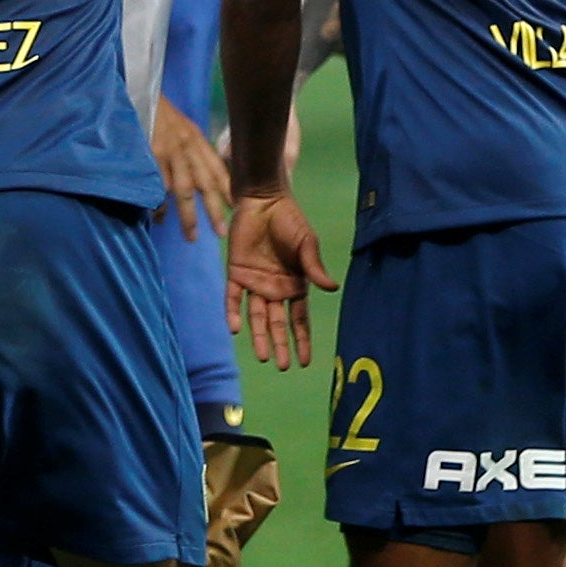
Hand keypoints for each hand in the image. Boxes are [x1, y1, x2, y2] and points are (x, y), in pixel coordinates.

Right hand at [148, 103, 229, 239]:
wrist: (136, 92)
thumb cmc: (158, 114)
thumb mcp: (182, 128)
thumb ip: (192, 149)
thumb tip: (199, 176)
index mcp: (196, 139)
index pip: (218, 168)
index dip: (228, 189)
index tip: (236, 209)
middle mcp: (187, 146)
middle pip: (205, 183)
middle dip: (214, 210)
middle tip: (221, 233)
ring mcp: (169, 151)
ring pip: (183, 189)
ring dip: (188, 215)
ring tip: (191, 236)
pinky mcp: (150, 154)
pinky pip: (158, 185)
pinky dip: (159, 203)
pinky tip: (159, 217)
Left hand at [228, 191, 334, 366]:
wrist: (264, 201)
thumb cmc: (290, 221)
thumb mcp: (307, 244)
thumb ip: (315, 268)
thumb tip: (332, 289)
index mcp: (295, 285)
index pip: (298, 319)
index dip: (302, 339)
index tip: (304, 361)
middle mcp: (275, 289)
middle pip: (277, 323)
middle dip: (281, 344)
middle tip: (284, 366)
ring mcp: (255, 283)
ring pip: (256, 316)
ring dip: (258, 336)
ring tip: (263, 357)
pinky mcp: (236, 273)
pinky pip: (233, 298)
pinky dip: (233, 312)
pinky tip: (235, 328)